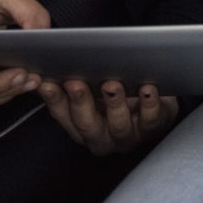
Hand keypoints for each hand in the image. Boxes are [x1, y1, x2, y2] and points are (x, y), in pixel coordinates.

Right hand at [40, 79, 178, 155]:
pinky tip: (147, 89)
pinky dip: (150, 104)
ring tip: (112, 85)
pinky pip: (152, 120)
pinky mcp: (154, 127)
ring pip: (119, 125)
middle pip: (88, 125)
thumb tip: (49, 65)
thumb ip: (72, 80)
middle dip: (80, 103)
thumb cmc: (117, 93)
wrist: (154, 102)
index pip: (63, 115)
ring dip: (114, 104)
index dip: (54, 100)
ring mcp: (129, 135)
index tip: (48, 83)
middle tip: (76, 84)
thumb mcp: (93, 89)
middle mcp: (103, 137)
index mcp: (82, 128)